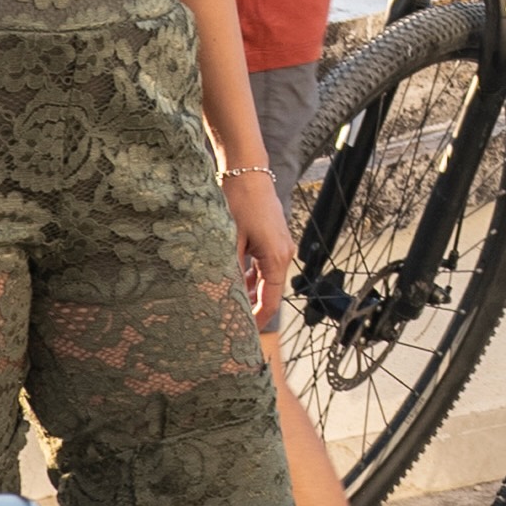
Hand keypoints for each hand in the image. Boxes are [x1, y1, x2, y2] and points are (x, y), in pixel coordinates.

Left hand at [223, 149, 295, 320]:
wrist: (247, 171)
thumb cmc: (239, 202)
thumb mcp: (229, 240)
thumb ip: (229, 270)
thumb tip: (222, 297)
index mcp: (276, 258)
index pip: (271, 301)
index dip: (259, 320)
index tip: (245, 334)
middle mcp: (283, 254)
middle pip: (269, 291)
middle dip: (251, 307)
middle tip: (230, 321)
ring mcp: (280, 245)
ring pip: (265, 278)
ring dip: (248, 290)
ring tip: (227, 302)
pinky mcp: (273, 238)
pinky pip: (263, 264)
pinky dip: (250, 275)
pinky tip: (233, 278)